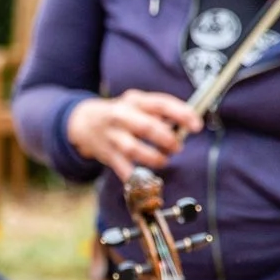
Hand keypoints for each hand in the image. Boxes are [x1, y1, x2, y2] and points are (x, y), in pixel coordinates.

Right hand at [65, 90, 200, 179]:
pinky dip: (134, 176)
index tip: (197, 126)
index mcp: (135, 100)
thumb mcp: (137, 104)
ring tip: (163, 160)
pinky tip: (143, 179)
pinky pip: (122, 168)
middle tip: (177, 147)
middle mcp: (121, 116)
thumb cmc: (120, 114)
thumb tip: (184, 125)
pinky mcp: (106, 154)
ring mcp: (112, 136)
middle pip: (147, 127)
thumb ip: (159, 113)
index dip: (181, 114)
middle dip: (167, 139)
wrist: (82, 122)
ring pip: (133, 149)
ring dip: (153, 157)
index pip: (161, 104)